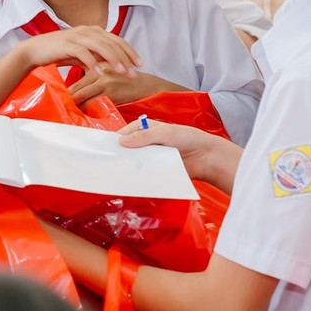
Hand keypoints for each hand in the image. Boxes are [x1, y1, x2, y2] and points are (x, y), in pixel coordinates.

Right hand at [13, 27, 136, 79]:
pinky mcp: (67, 44)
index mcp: (94, 31)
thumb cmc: (59, 52)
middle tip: (134, 71)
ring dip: (113, 59)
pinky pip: (83, 53)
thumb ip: (97, 55)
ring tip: (122, 72)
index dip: (130, 51)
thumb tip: (112, 64)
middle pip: (112, 43)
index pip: (117, 40)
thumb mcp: (83, 53)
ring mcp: (77, 36)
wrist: (35, 50)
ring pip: (101, 46)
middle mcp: (88, 30)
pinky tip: (100, 72)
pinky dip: (93, 62)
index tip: (139, 64)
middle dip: (126, 58)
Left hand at [69, 67, 187, 105]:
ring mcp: (105, 80)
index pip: (76, 79)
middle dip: (67, 101)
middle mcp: (100, 70)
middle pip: (75, 87)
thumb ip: (97, 78)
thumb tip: (78, 92)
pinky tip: (85, 116)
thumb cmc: (131, 82)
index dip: (67, 92)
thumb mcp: (113, 73)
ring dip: (74, 107)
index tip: (62, 102)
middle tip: (61, 111)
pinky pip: (92, 104)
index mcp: (99, 64)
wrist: (150, 86)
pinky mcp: (111, 91)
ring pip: (80, 96)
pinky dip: (86, 111)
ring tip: (70, 116)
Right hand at [119, 118, 241, 190]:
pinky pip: (143, 173)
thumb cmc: (189, 138)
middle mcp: (146, 143)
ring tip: (115, 174)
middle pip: (127, 149)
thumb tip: (122, 141)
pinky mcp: (156, 170)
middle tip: (107, 164)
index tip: (104, 149)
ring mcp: (150, 157)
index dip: (114, 140)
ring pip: (134, 162)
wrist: (206, 157)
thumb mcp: (166, 133)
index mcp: (146, 129)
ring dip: (127, 167)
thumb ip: (145, 137)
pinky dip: (137, 176)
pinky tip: (131, 181)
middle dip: (119, 155)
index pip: (125, 133)